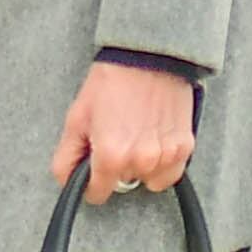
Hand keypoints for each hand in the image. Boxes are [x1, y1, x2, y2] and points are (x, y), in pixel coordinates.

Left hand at [53, 60, 196, 200]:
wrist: (148, 57)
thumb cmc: (111, 83)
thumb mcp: (76, 118)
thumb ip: (67, 158)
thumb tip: (68, 182)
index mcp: (111, 155)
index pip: (98, 194)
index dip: (91, 183)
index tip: (93, 171)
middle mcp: (140, 160)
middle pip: (123, 184)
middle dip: (116, 168)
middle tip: (115, 138)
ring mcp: (166, 155)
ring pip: (148, 181)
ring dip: (141, 167)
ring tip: (136, 137)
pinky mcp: (185, 147)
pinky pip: (170, 173)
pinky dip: (162, 163)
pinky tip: (154, 140)